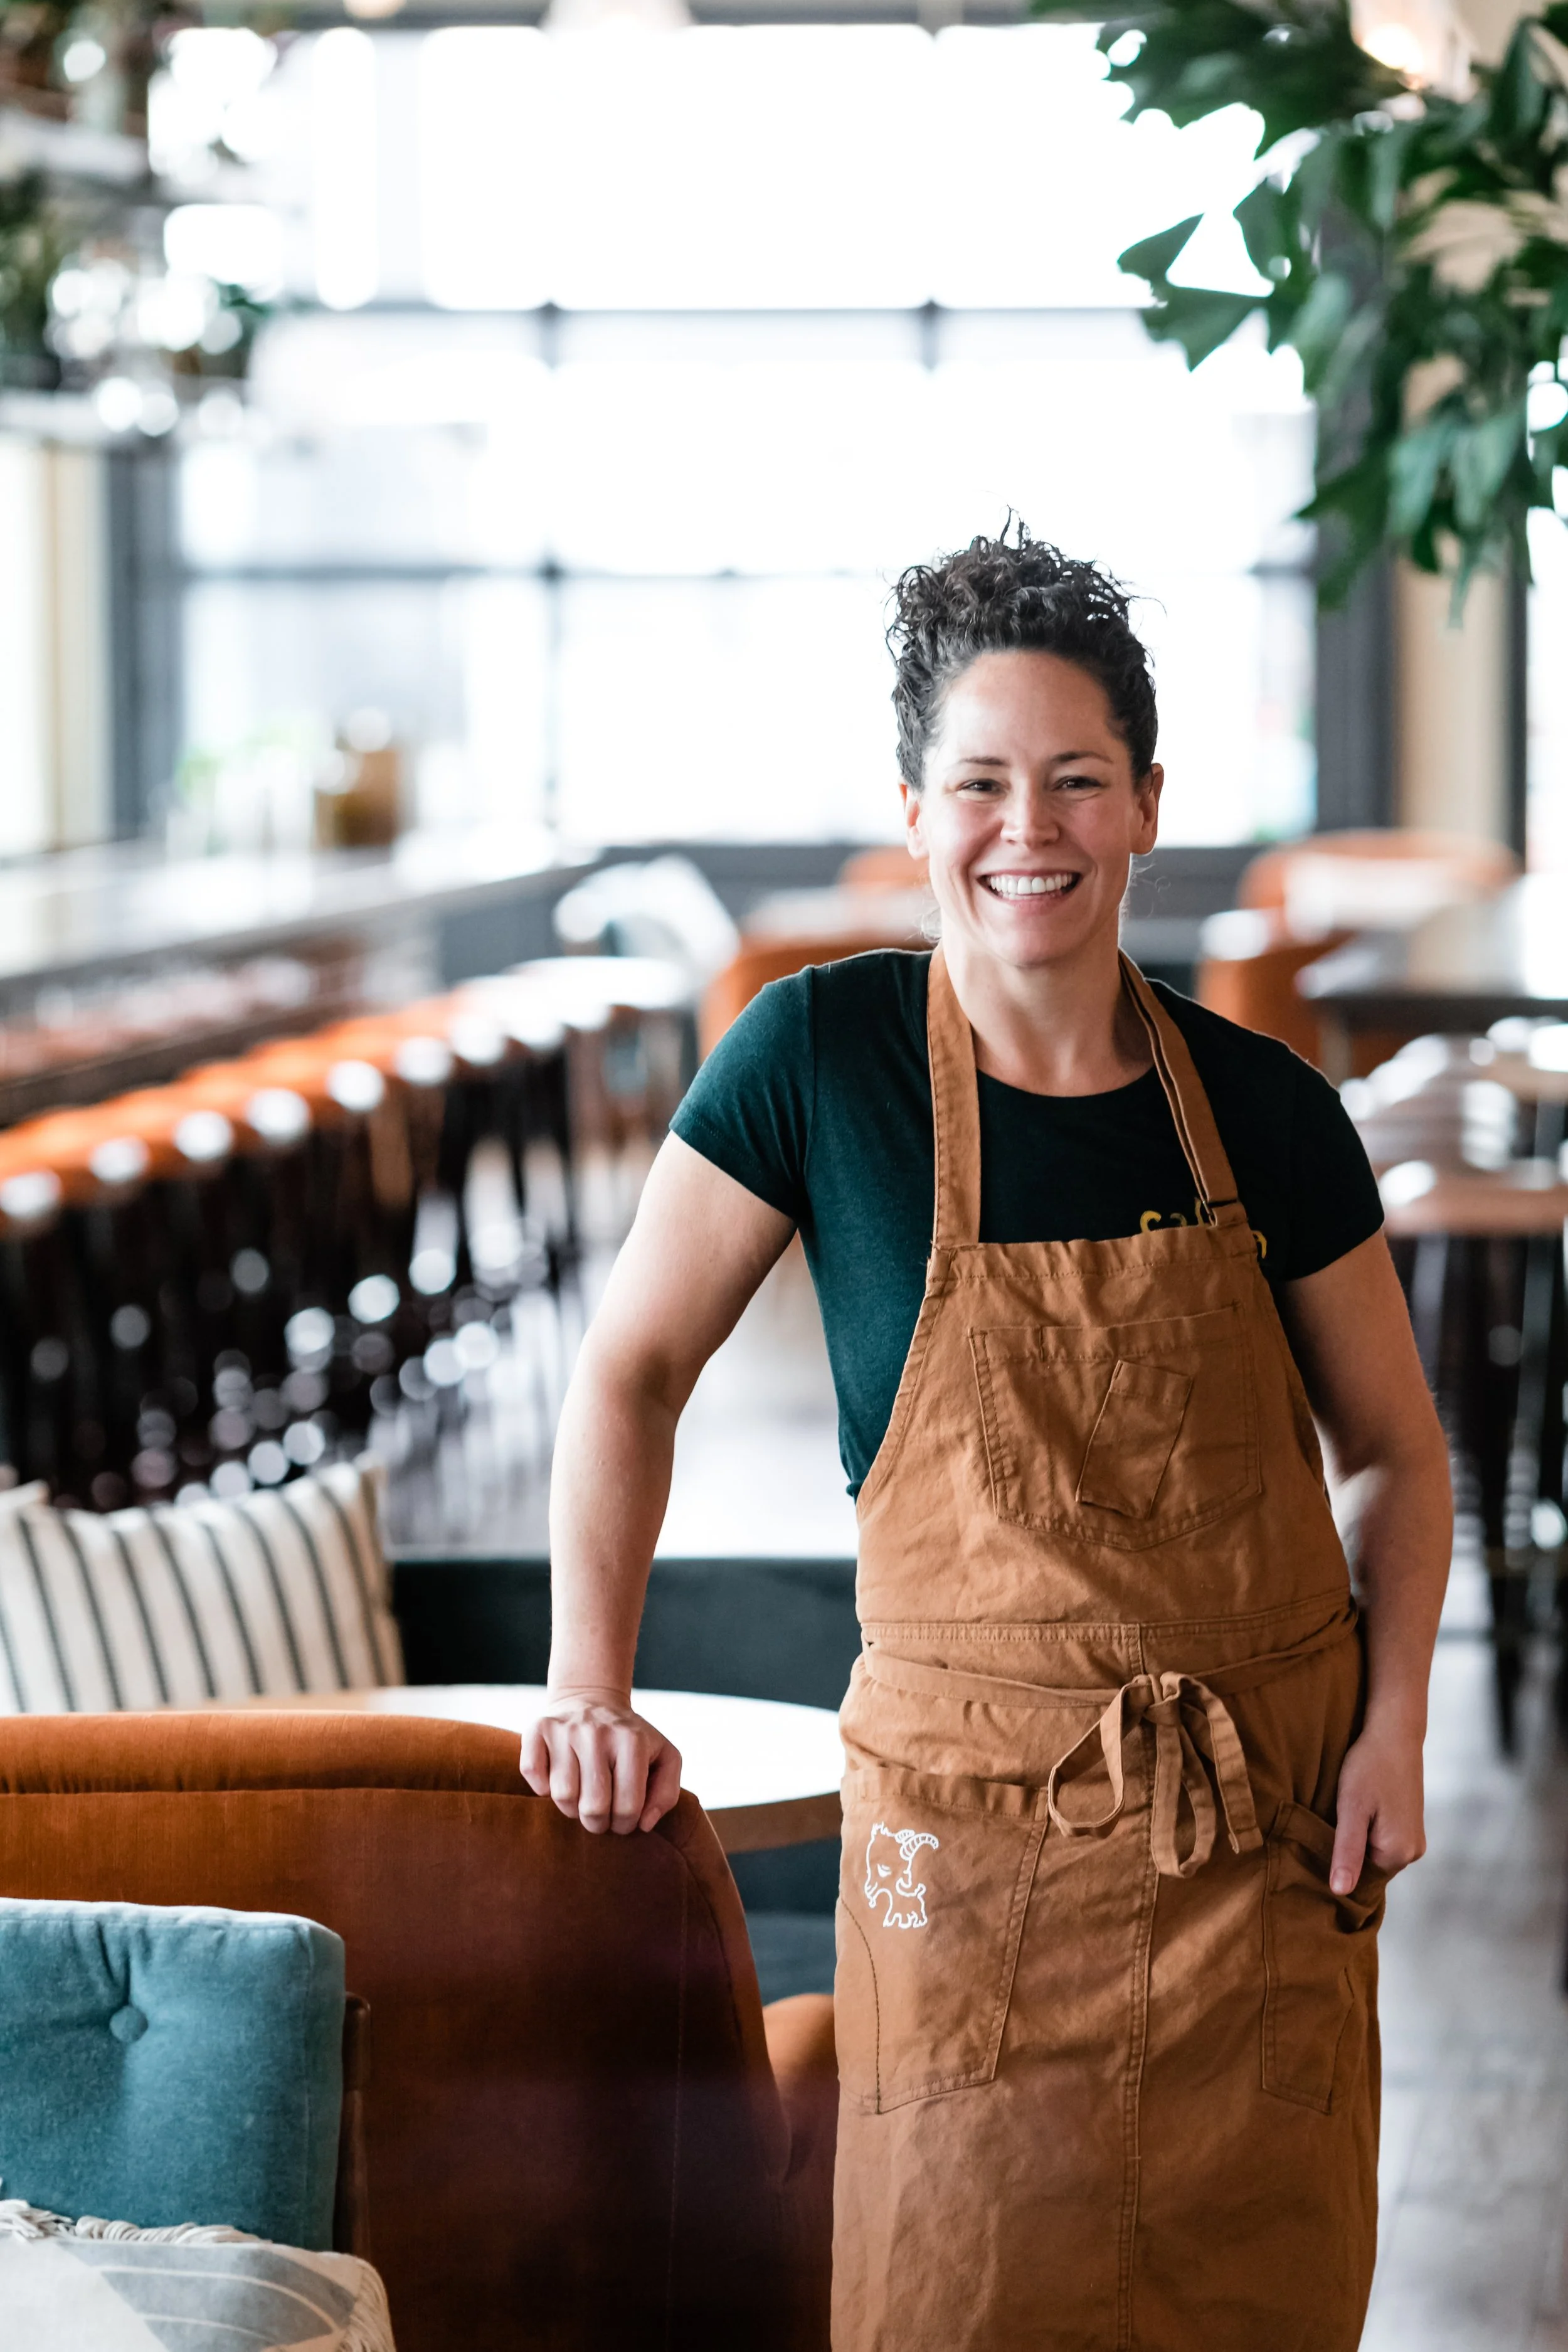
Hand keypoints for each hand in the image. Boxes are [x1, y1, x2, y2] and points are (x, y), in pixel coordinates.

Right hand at [520, 1687, 681, 1834]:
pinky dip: (541, 1786)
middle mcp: (597, 1732)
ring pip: (562, 1796)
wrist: (592, 1698)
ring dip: (571, 1808)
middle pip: (593, 1807)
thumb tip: (644, 1824)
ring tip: (581, 1795)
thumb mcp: (664, 1758)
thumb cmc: (631, 1740)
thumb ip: (666, 1794)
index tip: (623, 1818)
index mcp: (632, 1741)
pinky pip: (531, 1772)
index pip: (628, 1807)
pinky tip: (556, 1779)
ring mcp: (565, 1729)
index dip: (625, 1824)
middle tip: (601, 1814)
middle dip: (598, 1823)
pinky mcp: (538, 1728)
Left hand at [1329, 1717, 1425, 1894]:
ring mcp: (1415, 1838)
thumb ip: (1348, 1851)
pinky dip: (1368, 1831)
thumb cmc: (1369, 1766)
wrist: (1394, 1732)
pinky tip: (1357, 1811)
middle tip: (1327, 1825)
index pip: (1360, 1880)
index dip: (1338, 1866)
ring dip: (1358, 1840)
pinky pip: (1384, 1840)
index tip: (1319, 1845)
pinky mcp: (1411, 1824)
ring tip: (1342, 1815)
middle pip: (1369, 1868)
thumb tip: (1340, 1892)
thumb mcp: (1351, 1808)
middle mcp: (1412, 1852)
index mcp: (1398, 1853)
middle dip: (1349, 1853)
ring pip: (1376, 1853)